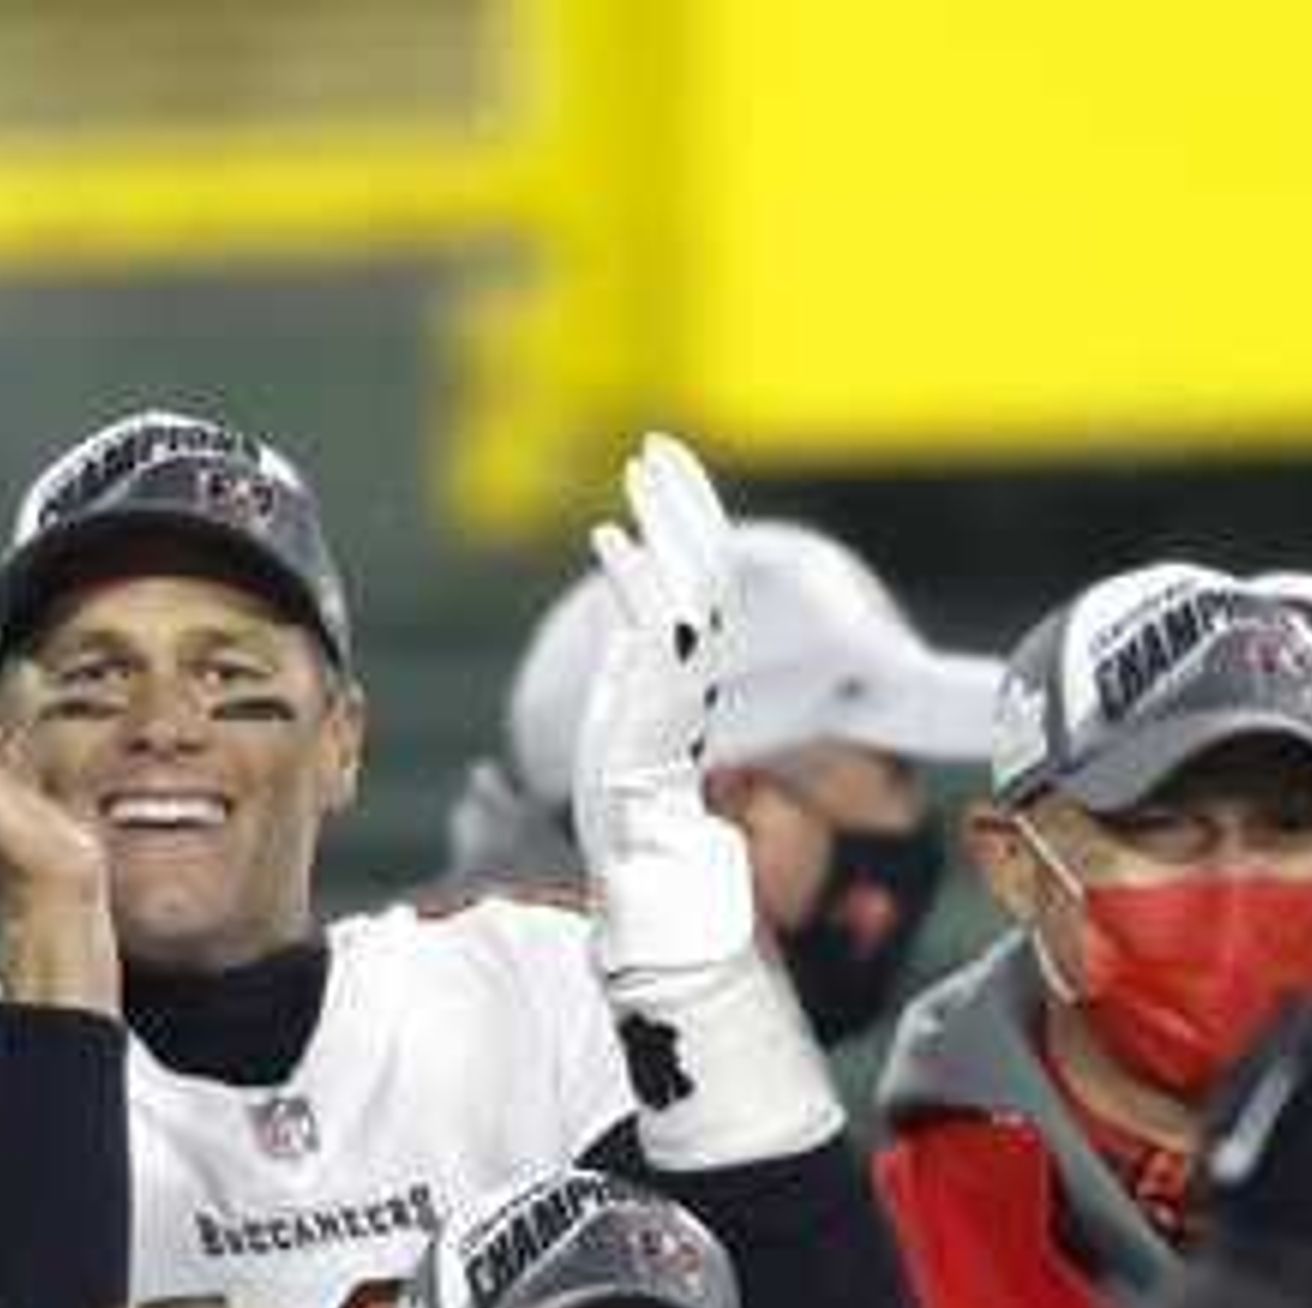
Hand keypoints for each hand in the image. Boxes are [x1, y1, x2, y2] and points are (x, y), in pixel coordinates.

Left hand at [571, 435, 754, 977]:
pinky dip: (633, 576)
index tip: (660, 469)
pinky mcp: (662, 694)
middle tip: (654, 445)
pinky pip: (654, 619)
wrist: (641, 858)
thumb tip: (624, 636)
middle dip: (681, 498)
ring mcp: (683, 676)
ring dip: (663, 519)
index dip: (687, 515)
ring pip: (688, 578)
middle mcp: (696, 661)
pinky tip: (607, 535)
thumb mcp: (631, 717)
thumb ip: (637, 669)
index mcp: (691, 659)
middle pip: (704, 560)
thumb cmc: (628, 802)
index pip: (703, 570)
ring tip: (637, 467)